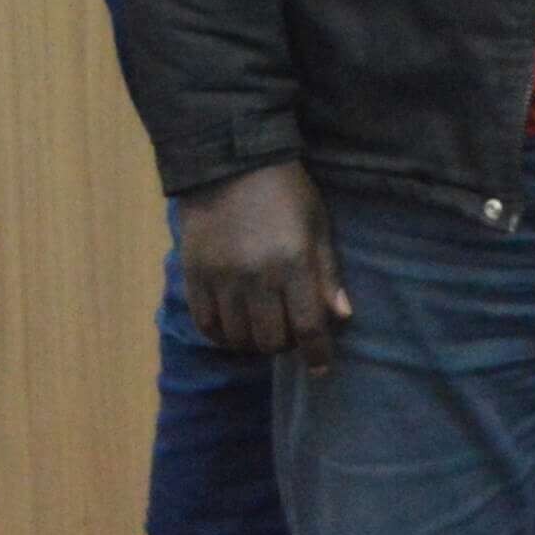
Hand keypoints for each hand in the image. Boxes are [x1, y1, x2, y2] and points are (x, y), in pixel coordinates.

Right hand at [182, 158, 352, 370]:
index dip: (317, 353)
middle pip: (269, 340)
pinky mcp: (193, 278)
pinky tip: (233, 330)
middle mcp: (256, 278)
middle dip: (284, 346)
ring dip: (252, 344)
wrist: (230, 165)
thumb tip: (341, 316)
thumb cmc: (286, 193)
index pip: (307, 326)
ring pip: (236, 338)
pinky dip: (221, 336)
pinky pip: (206, 325)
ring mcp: (221, 280)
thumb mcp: (318, 224)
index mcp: (293, 263)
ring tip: (261, 332)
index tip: (322, 369)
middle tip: (289, 336)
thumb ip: (327, 272)